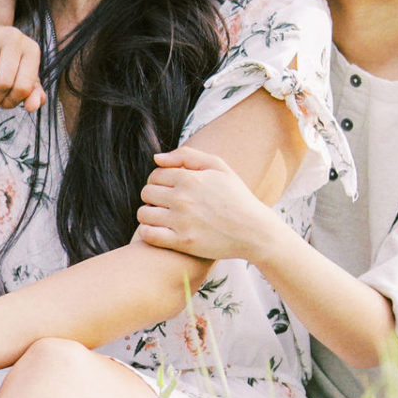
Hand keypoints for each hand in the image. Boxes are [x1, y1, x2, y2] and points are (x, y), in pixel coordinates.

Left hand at [135, 145, 281, 269]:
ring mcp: (181, 221)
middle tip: (166, 203)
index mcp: (189, 178)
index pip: (155, 175)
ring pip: (143, 213)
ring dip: (148, 214)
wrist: (254, 230)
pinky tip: (158, 230)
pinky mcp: (182, 242)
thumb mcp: (219, 166)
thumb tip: (156, 158)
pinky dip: (146, 232)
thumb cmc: (236, 196)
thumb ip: (186, 156)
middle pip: (146, 192)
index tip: (169, 189)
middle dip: (153, 196)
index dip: (159, 181)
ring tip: (161, 217)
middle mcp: (182, 198)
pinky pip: (148, 234)